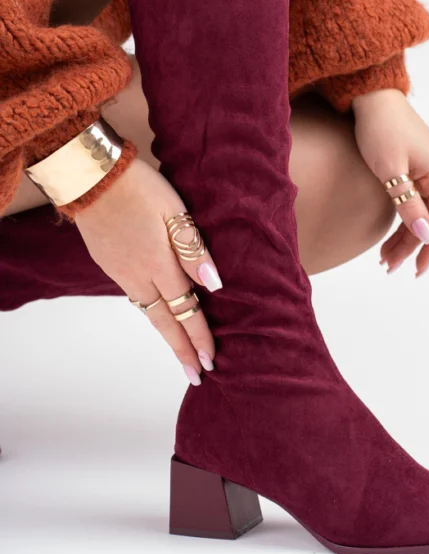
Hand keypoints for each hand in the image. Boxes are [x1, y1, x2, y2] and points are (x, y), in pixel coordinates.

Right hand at [74, 156, 221, 384]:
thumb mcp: (175, 211)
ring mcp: (121, 272)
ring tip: (180, 350)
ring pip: (148, 312)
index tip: (210, 360)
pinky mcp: (110, 264)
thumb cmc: (140, 188)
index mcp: (159, 264)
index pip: (186, 309)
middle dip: (182, 350)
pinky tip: (158, 314)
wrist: (91, 178)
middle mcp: (138, 275)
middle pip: (165, 321)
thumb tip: (213, 284)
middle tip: (196, 375)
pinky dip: (151, 312)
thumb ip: (193, 248)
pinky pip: (135, 296)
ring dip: (166, 334)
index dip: (199, 336)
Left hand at [352, 89, 428, 277]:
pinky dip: (404, 217)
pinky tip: (389, 232)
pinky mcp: (418, 164)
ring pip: (423, 211)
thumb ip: (408, 204)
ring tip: (383, 257)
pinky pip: (417, 198)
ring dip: (405, 234)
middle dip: (411, 246)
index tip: (416, 271)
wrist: (371, 96)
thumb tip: (426, 235)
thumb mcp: (390, 169)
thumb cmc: (378, 129)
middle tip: (388, 267)